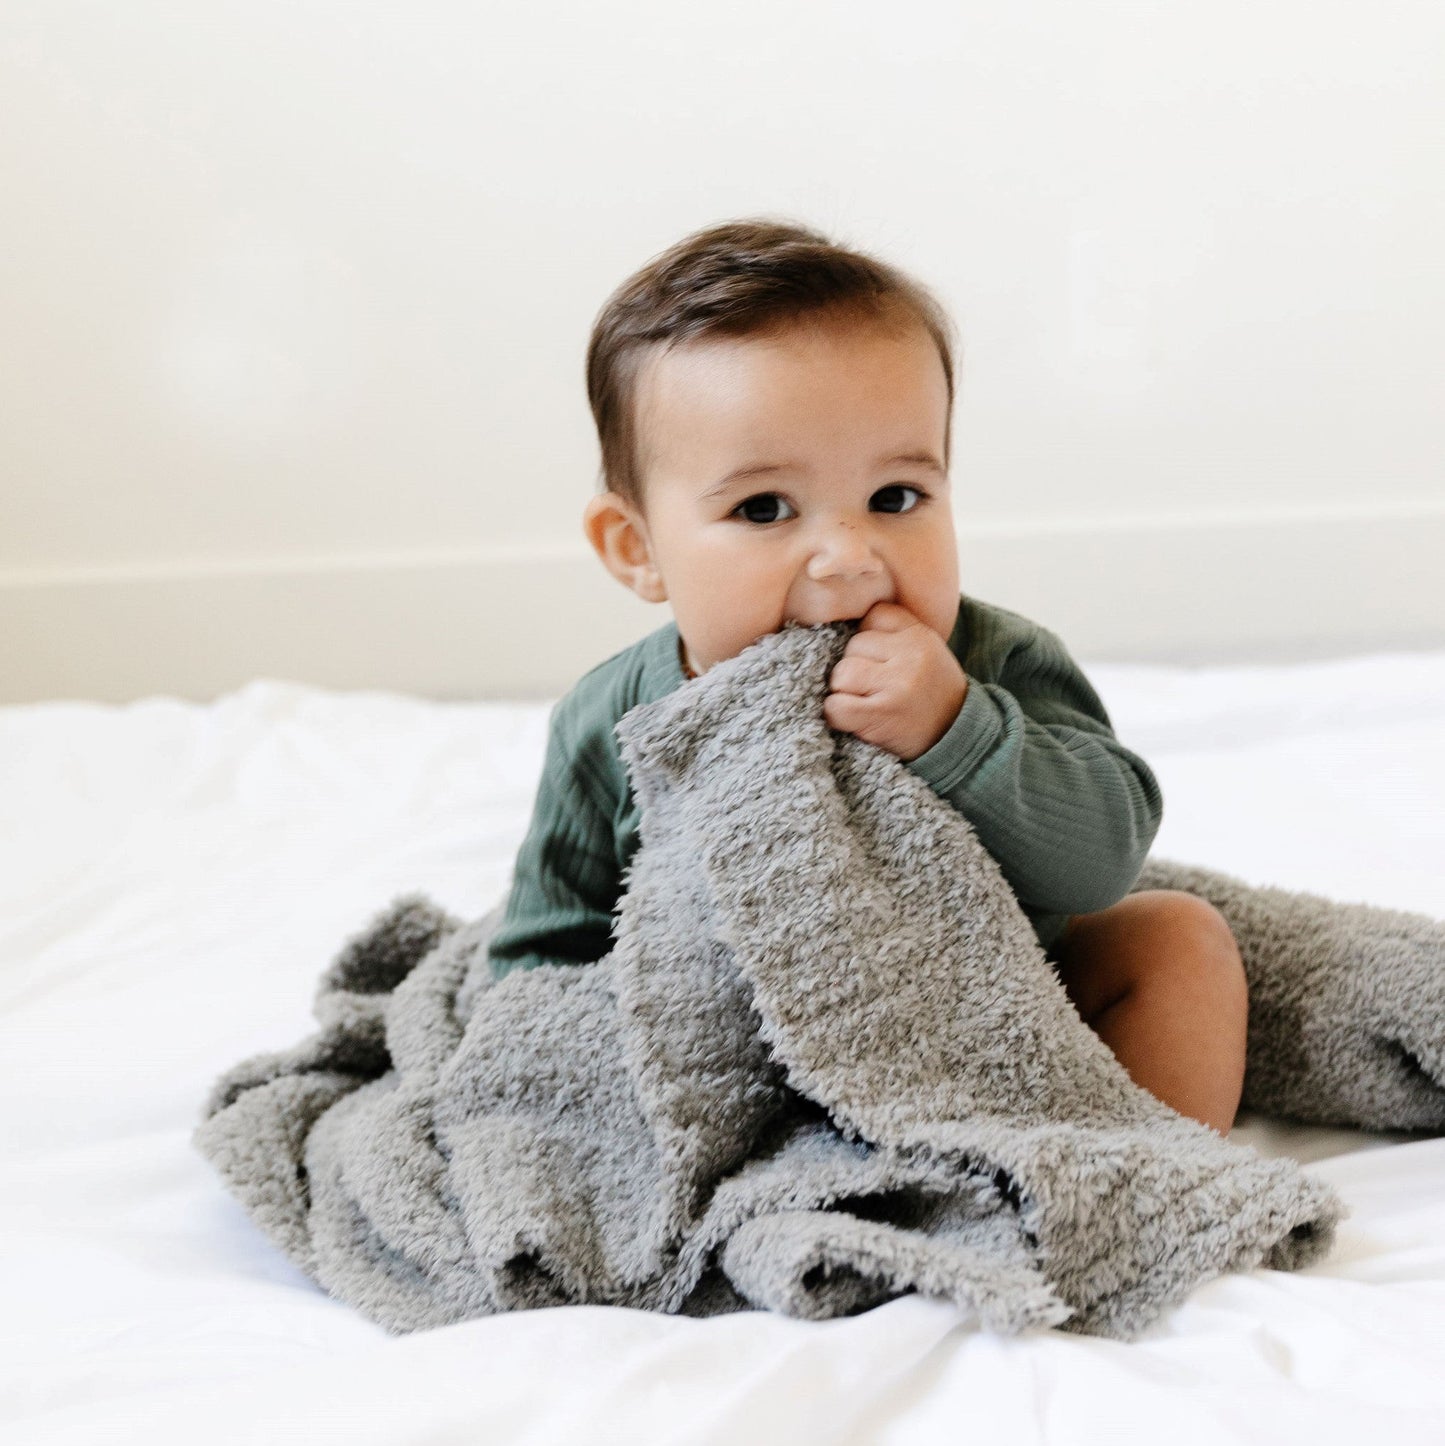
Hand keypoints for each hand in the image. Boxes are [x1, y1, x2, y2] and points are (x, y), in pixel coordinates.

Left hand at [822, 601, 968, 761]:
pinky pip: (835, 706)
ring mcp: (896, 684)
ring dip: (844, 692)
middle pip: (852, 646)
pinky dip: (838, 716)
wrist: (958, 737)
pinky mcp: (881, 713)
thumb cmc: (931, 693)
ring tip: (868, 703)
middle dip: (855, 668)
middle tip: (876, 689)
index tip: (881, 660)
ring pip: (841, 674)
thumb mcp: (926, 651)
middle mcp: (910, 655)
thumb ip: (894, 633)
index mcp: (920, 635)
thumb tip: (842, 626)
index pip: (874, 615)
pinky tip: (857, 720)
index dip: (870, 639)